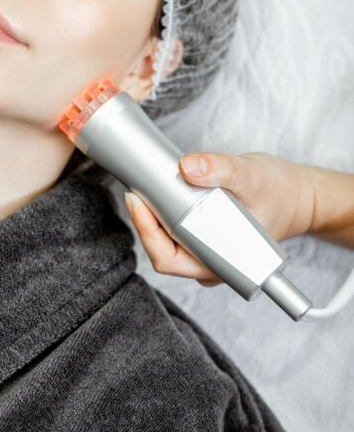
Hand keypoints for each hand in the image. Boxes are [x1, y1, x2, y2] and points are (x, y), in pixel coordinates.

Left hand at [124, 152, 316, 286]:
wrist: (295, 198)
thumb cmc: (278, 193)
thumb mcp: (252, 176)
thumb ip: (221, 169)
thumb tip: (187, 166)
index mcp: (222, 263)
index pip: (169, 259)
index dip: (147, 232)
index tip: (137, 200)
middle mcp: (210, 265)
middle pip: (161, 252)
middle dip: (145, 221)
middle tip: (137, 190)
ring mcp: (206, 255)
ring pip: (165, 243)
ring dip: (151, 218)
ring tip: (145, 189)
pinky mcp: (203, 241)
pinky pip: (173, 234)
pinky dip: (161, 214)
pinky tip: (157, 195)